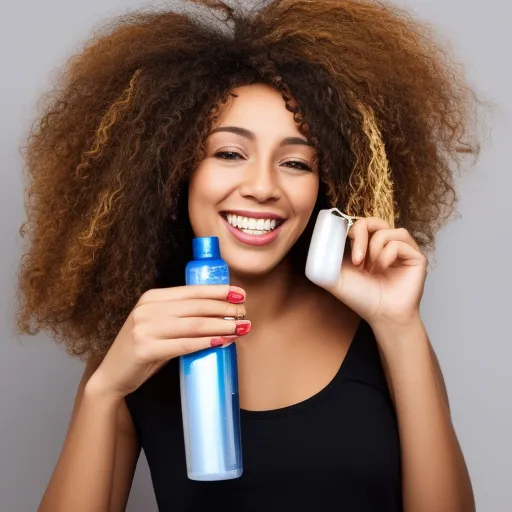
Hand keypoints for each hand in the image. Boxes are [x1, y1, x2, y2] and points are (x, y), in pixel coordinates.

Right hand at [88, 285, 249, 399]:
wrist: (112, 375)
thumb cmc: (143, 350)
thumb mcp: (159, 325)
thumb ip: (181, 316)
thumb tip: (221, 313)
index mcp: (152, 297)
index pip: (192, 291)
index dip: (219, 291)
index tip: (240, 294)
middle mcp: (148, 308)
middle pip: (197, 306)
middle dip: (225, 309)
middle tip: (244, 314)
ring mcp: (144, 328)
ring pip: (195, 324)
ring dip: (222, 325)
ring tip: (241, 328)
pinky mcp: (145, 348)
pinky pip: (184, 344)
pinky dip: (207, 342)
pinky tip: (222, 341)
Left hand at [325, 217, 426, 325]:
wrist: (381, 315)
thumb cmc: (361, 298)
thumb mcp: (334, 276)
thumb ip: (326, 257)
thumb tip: (322, 238)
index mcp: (367, 247)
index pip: (359, 224)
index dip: (351, 234)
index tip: (348, 255)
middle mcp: (385, 245)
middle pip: (373, 221)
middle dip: (361, 237)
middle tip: (358, 260)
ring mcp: (402, 249)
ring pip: (387, 231)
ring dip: (375, 249)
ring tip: (373, 269)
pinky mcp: (415, 256)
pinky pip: (399, 242)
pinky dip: (387, 255)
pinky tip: (384, 269)